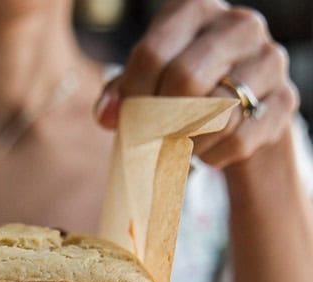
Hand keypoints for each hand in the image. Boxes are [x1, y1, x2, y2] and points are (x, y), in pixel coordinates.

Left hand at [95, 0, 298, 169]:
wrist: (241, 110)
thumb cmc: (182, 93)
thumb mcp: (148, 83)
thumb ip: (120, 94)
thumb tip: (107, 116)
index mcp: (195, 10)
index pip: (153, 53)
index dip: (134, 95)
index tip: (128, 119)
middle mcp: (238, 25)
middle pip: (185, 79)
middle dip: (161, 119)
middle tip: (153, 137)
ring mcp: (268, 60)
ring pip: (216, 112)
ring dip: (187, 142)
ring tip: (181, 145)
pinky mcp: (284, 100)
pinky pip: (239, 138)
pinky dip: (214, 156)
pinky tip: (207, 152)